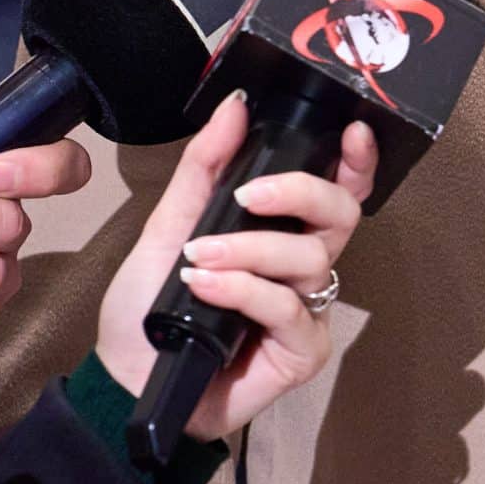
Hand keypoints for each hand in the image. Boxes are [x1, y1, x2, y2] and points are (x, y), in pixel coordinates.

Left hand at [95, 94, 375, 440]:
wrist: (128, 377)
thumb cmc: (151, 305)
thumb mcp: (169, 224)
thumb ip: (203, 167)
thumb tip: (235, 107)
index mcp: (282, 231)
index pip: (337, 189)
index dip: (356, 160)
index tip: (352, 131)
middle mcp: (304, 267)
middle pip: (341, 215)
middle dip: (299, 193)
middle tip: (248, 195)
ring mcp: (308, 310)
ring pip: (310, 261)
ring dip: (249, 251)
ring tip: (198, 258)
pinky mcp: (303, 351)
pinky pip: (289, 309)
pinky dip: (245, 291)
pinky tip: (206, 288)